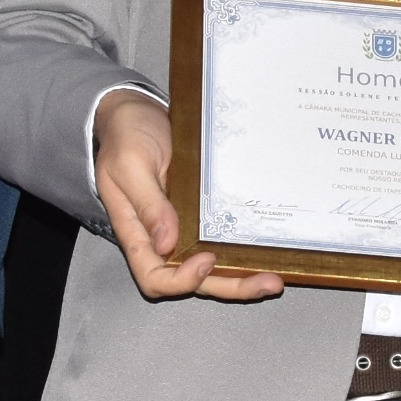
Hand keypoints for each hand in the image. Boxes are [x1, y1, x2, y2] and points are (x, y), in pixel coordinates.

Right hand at [93, 91, 285, 303]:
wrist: (135, 114)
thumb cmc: (125, 137)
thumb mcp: (130, 164)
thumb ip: (148, 204)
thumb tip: (166, 243)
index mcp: (137, 233)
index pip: (154, 277)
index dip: (181, 279)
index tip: (205, 260)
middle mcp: (161, 239)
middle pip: (194, 282)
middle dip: (230, 287)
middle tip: (266, 283)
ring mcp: (183, 229)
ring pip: (213, 270)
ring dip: (243, 277)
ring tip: (274, 279)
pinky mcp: (201, 216)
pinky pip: (221, 242)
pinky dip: (243, 253)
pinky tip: (266, 251)